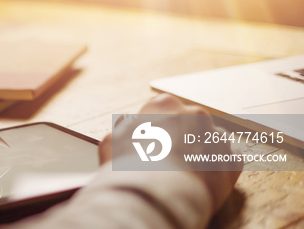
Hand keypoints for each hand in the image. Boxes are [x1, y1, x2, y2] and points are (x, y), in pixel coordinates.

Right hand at [98, 94, 241, 211]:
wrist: (157, 195)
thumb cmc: (130, 166)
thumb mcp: (111, 142)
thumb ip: (123, 133)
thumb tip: (125, 134)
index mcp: (164, 105)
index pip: (161, 110)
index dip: (154, 129)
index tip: (149, 143)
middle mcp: (194, 114)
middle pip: (187, 124)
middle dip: (180, 139)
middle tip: (165, 161)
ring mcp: (216, 137)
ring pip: (208, 142)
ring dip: (198, 153)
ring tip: (182, 174)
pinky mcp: (231, 161)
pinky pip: (224, 163)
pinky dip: (214, 172)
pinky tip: (197, 182)